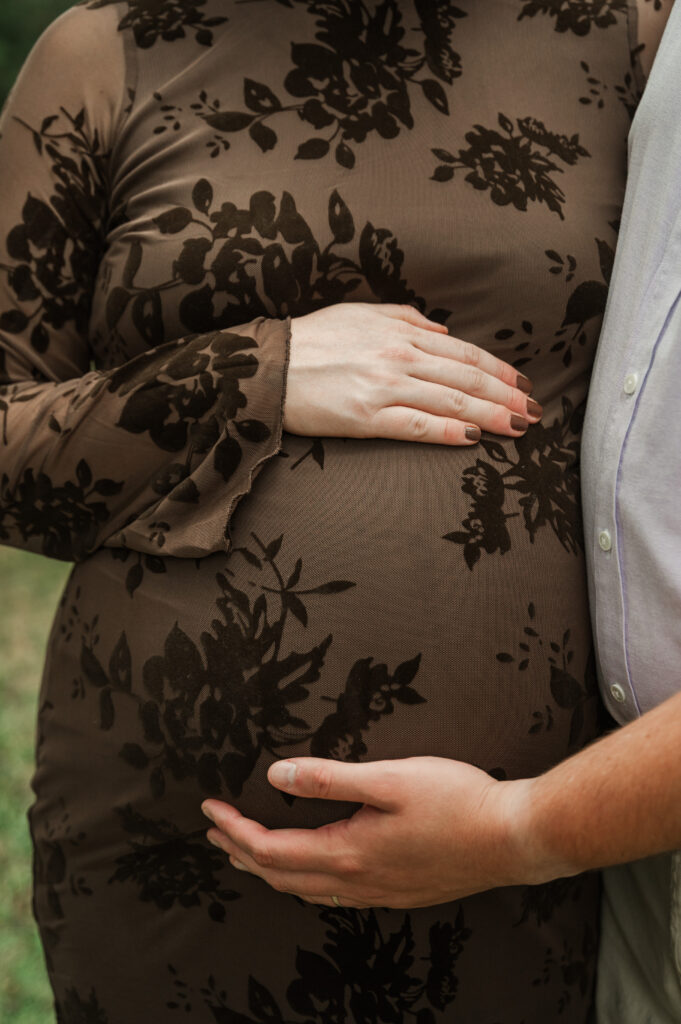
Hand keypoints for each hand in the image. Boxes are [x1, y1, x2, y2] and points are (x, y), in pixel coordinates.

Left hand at [201, 756, 550, 908]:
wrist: (512, 838)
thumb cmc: (456, 801)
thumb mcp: (388, 778)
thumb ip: (329, 778)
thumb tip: (276, 776)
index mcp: (347, 853)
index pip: (269, 849)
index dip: (234, 829)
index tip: (209, 808)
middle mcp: (356, 882)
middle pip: (279, 875)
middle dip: (240, 852)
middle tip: (215, 831)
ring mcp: (377, 893)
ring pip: (304, 890)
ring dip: (268, 870)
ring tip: (247, 853)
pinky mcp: (397, 892)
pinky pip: (333, 897)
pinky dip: (303, 882)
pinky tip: (309, 873)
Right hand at [283, 303, 540, 445]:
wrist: (269, 366)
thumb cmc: (313, 339)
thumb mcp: (361, 313)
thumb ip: (405, 319)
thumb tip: (442, 332)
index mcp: (401, 333)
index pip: (463, 352)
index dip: (498, 369)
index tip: (522, 383)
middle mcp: (399, 357)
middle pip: (467, 378)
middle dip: (507, 395)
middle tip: (535, 411)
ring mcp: (385, 388)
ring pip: (452, 401)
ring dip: (492, 415)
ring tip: (519, 427)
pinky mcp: (367, 418)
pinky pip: (418, 425)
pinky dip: (450, 431)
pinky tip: (474, 438)